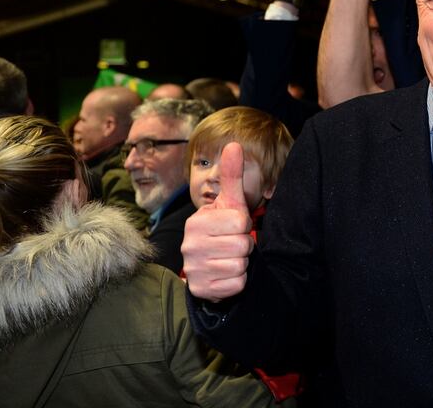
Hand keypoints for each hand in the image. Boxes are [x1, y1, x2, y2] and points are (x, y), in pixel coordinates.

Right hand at [181, 142, 254, 302]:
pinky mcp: (201, 290)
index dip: (244, 225)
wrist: (209, 266)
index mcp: (195, 222)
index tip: (233, 228)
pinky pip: (236, 284)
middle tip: (232, 244)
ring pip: (240, 265)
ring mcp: (193, 269)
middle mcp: (189, 246)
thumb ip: (231, 176)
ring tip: (229, 258)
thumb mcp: (228, 203)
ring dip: (241, 263)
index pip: (240, 222)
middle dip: (244, 245)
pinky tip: (226, 275)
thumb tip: (234, 143)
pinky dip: (238, 281)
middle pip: (242, 245)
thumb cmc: (222, 230)